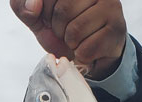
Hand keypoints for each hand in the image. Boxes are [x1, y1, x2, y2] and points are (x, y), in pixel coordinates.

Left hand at [10, 0, 126, 79]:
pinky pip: (87, 48)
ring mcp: (111, 5)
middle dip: (58, 29)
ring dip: (70, 43)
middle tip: (66, 31)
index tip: (52, 17)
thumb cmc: (63, 31)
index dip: (44, 13)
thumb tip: (33, 5)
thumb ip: (24, 7)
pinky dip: (81, 55)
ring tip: (76, 40)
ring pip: (76, 30)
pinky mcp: (117, 28)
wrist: (90, 54)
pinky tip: (87, 48)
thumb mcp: (38, 19)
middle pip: (63, 10)